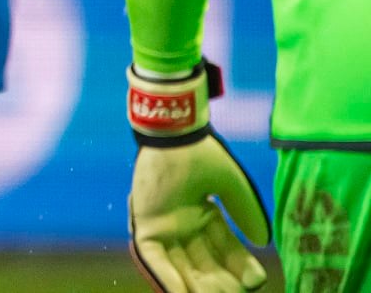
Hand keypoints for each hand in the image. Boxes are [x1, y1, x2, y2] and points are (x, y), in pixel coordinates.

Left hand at [131, 138, 269, 291]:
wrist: (173, 133)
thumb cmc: (200, 153)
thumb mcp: (231, 187)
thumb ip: (245, 212)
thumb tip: (263, 241)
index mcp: (204, 214)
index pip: (226, 250)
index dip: (241, 267)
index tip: (256, 280)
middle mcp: (185, 225)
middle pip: (205, 264)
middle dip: (222, 283)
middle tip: (237, 292)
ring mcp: (165, 227)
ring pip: (182, 267)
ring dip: (198, 286)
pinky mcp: (146, 225)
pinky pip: (156, 259)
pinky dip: (168, 278)